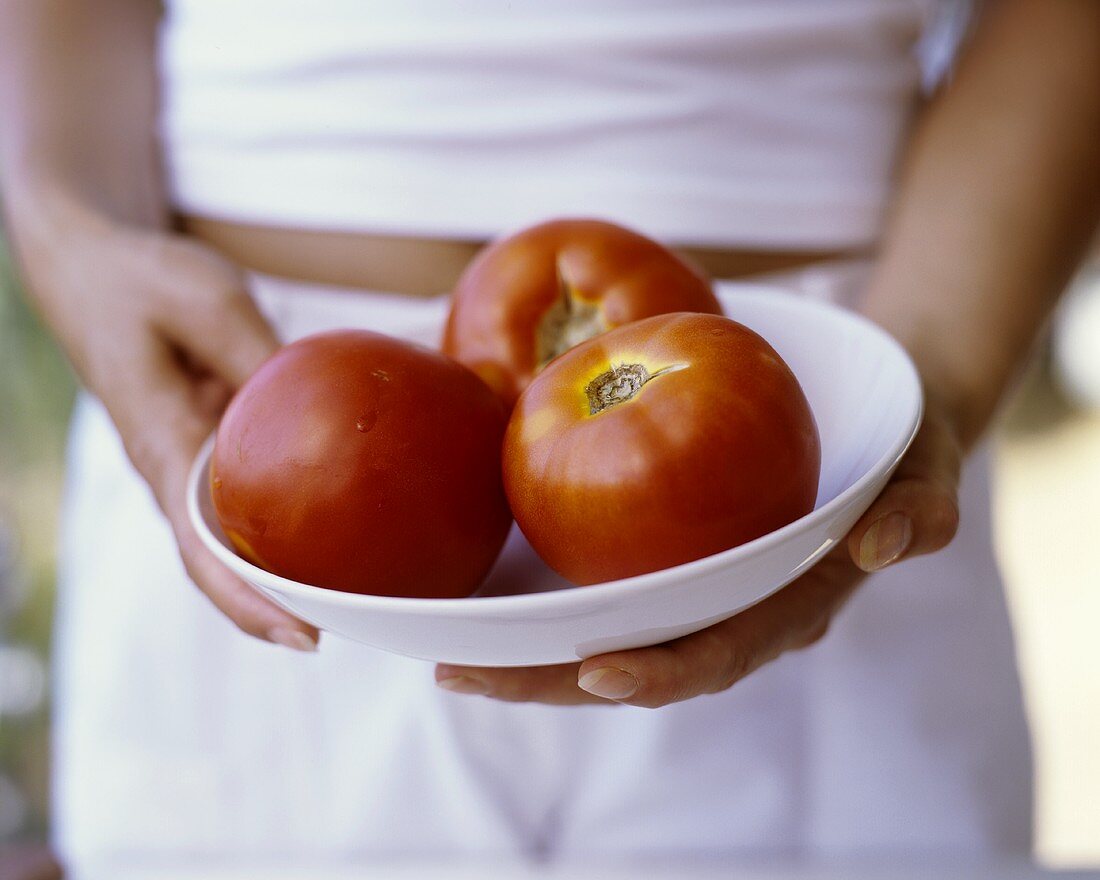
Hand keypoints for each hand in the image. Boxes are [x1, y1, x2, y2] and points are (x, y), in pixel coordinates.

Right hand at [10, 194, 318, 650]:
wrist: (91, 264)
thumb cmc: (138, 280)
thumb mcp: (207, 302)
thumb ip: (260, 359)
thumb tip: (320, 412)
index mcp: (160, 446)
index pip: (199, 550)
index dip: (249, 602)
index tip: (305, 638)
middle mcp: (171, 469)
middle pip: (223, 562)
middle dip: (283, 604)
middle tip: (363, 624)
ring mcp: (188, 460)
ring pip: (236, 535)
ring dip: (290, 570)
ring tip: (362, 594)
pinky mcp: (207, 441)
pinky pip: (246, 494)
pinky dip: (287, 517)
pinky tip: (339, 522)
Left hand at [434, 397, 960, 705]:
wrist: (877, 416)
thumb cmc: (899, 441)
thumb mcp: (926, 463)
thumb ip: (921, 506)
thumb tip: (886, 544)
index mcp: (787, 604)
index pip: (719, 653)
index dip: (661, 672)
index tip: (593, 670)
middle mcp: (730, 607)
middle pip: (636, 662)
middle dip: (551, 681)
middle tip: (460, 673)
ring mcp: (693, 584)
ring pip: (604, 634)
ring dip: (526, 653)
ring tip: (445, 651)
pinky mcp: (665, 550)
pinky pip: (600, 583)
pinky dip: (541, 599)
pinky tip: (479, 588)